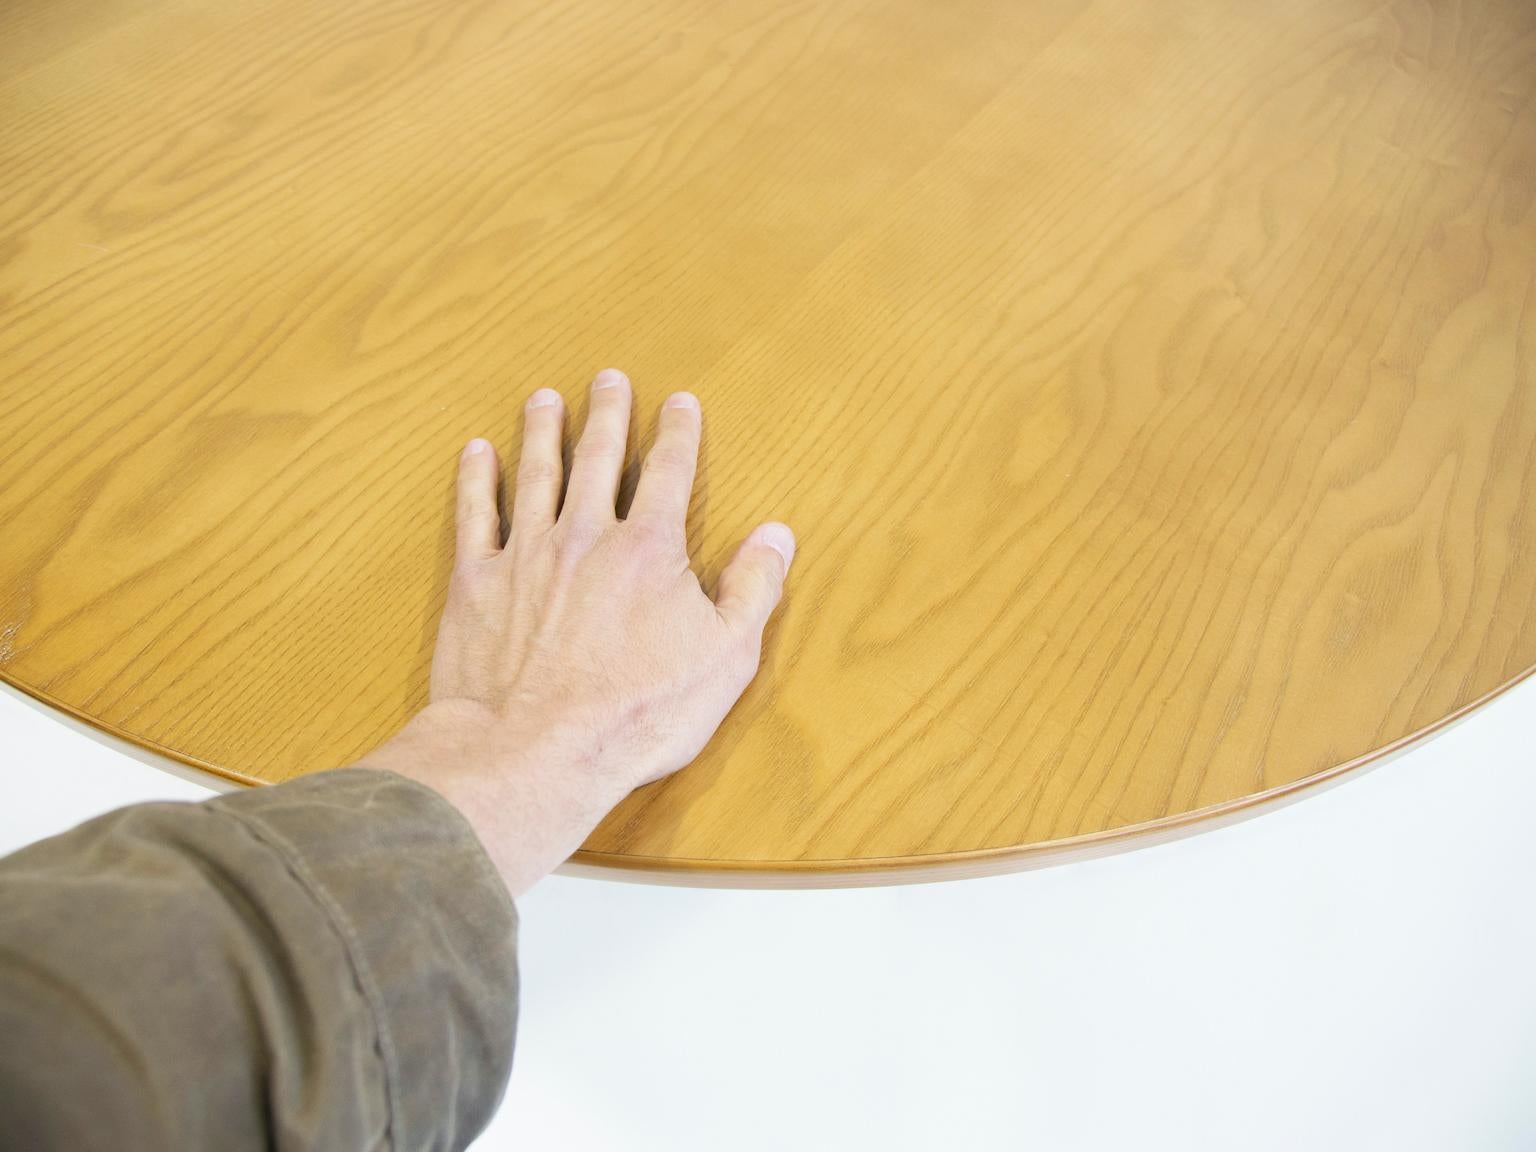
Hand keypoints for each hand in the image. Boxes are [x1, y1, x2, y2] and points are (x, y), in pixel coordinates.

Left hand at [356, 368, 793, 895]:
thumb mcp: (724, 658)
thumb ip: (753, 589)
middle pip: (600, 458)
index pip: (670, 473)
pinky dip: (475, 480)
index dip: (679, 433)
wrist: (535, 750)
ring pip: (536, 474)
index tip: (681, 402)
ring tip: (545, 400)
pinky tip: (476, 453)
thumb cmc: (637, 713)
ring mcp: (527, 554)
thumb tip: (777, 535)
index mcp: (649, 548)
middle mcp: (586, 535)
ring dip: (542, 432)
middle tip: (609, 379)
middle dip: (609, 415)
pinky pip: (475, 515)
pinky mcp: (477, 583)